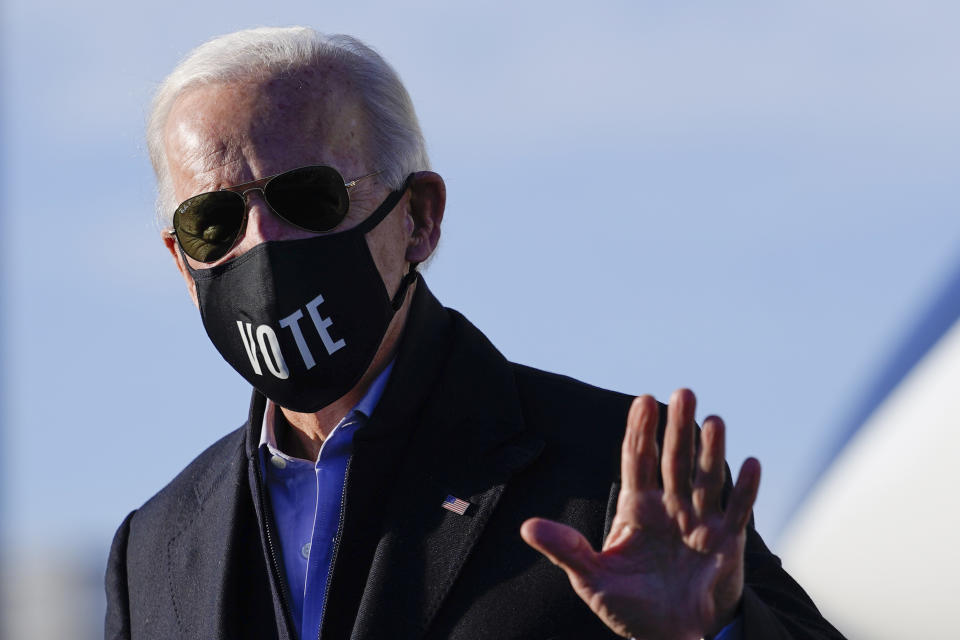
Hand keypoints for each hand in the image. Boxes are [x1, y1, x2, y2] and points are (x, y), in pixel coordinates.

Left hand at [520, 389, 760, 639]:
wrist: (671, 637)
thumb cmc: (630, 607)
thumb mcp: (593, 579)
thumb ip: (566, 550)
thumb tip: (526, 527)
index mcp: (637, 509)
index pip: (637, 460)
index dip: (639, 430)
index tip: (642, 399)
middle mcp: (669, 507)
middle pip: (673, 459)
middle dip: (677, 427)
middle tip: (682, 392)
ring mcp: (699, 522)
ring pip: (706, 478)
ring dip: (711, 450)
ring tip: (714, 420)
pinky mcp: (726, 542)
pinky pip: (738, 511)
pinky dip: (745, 489)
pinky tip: (750, 462)